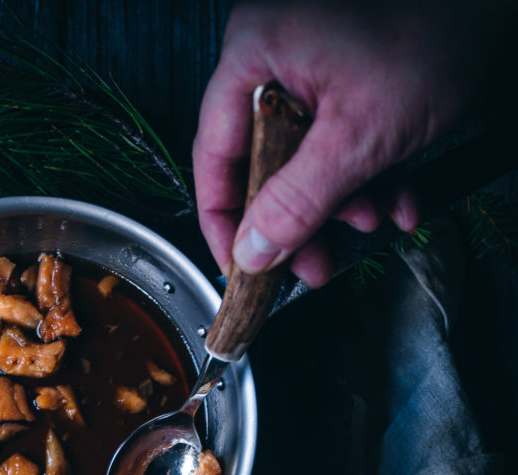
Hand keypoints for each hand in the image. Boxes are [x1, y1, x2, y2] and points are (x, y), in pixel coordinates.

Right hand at [193, 1, 516, 284]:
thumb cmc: (436, 32)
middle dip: (301, 217)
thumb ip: (297, 202)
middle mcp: (277, 52)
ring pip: (310, 155)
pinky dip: (370, 173)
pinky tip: (399, 199)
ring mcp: (316, 60)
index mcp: (255, 52)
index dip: (225, 218)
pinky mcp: (353, 71)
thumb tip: (253, 251)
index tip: (240, 265)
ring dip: (344, 201)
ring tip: (374, 220)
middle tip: (313, 264)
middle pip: (265, 160)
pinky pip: (344, 135)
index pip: (215, 152)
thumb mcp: (358, 137)